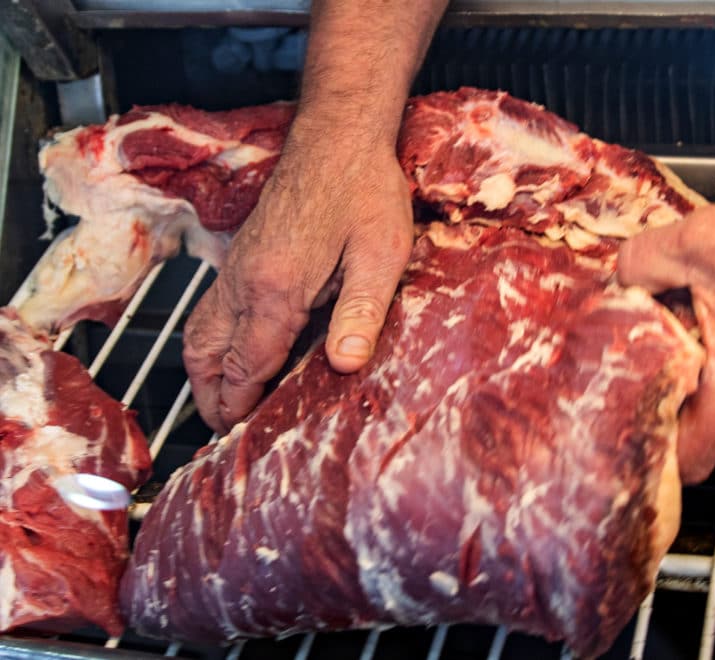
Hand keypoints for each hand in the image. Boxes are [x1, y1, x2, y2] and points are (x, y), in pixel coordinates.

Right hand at [183, 135, 412, 433]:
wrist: (338, 137)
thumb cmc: (363, 191)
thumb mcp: (379, 253)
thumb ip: (361, 310)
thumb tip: (345, 365)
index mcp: (276, 288)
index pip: (247, 366)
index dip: (243, 406)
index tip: (245, 437)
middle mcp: (244, 281)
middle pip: (206, 355)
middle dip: (212, 398)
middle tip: (227, 430)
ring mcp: (237, 266)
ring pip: (200, 332)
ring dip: (206, 372)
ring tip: (224, 402)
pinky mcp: (242, 254)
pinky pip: (211, 310)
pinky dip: (213, 343)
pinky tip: (238, 353)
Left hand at [617, 189, 714, 483]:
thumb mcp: (693, 241)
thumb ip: (637, 266)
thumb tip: (613, 288)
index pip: (687, 462)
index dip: (648, 452)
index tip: (615, 423)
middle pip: (689, 436)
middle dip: (652, 408)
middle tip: (621, 368)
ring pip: (704, 412)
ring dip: (676, 384)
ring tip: (659, 338)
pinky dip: (698, 370)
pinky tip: (687, 327)